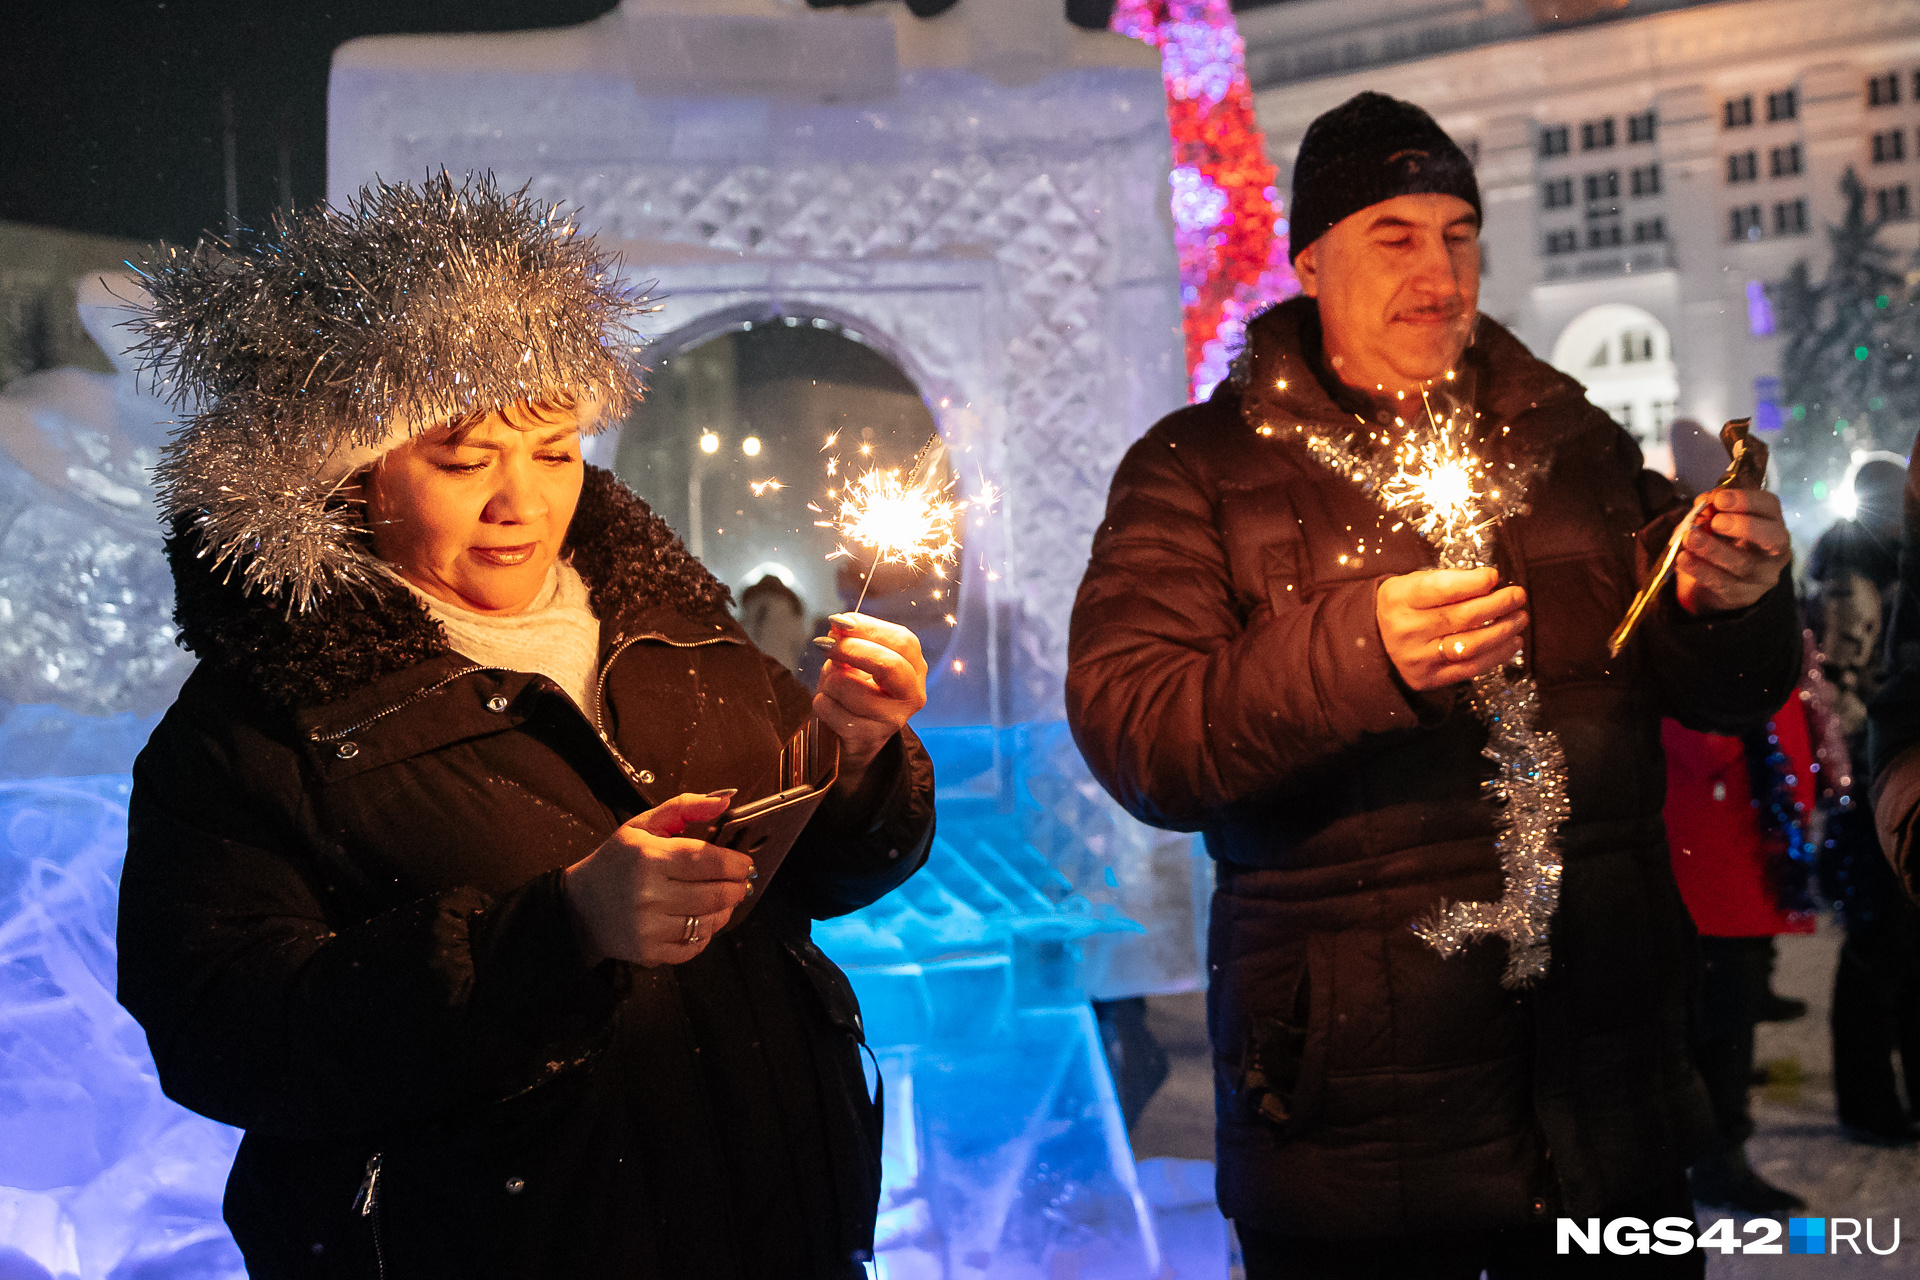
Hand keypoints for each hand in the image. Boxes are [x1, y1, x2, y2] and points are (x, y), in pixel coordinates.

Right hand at [563, 792, 752, 966]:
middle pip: (714, 894)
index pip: (707, 860)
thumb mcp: (643, 826)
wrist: (580, 907)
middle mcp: (648, 894)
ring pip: (708, 922)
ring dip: (726, 910)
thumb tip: (725, 800)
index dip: (735, 863)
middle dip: (737, 887)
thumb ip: (684, 807)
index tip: (743, 863)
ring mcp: (648, 927)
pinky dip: (707, 933)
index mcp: (648, 858)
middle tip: (740, 881)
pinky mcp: (649, 951)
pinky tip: (702, 919)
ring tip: (723, 899)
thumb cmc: (617, 862)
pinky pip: (694, 946)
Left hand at [813, 612, 927, 788]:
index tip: (839, 621)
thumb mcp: (857, 661)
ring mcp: (892, 720)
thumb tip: (838, 626)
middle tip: (825, 643)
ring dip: (829, 681)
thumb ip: (852, 641)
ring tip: (832, 688)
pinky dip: (821, 703)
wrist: (852, 739)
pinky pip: (831, 708)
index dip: (869, 627)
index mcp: (915, 669)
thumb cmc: (855, 691)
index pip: (902, 641)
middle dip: (851, 649)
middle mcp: (912, 695)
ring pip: (848, 686)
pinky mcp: (867, 738)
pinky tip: (830, 707)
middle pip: (888, 664)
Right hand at [1376, 567, 1529, 691]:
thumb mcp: (1413, 583)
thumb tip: (1491, 582)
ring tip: (1520, 618)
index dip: (1472, 583)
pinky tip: (1512, 642)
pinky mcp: (1429, 678)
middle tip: (1518, 595)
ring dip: (1503, 631)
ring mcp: (1417, 658)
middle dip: (1498, 604)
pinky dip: (1498, 655)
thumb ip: (1448, 581)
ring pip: (1470, 645)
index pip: (1440, 589)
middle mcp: (1406, 630)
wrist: (1376, 640)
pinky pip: (1471, 668)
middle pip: (1461, 617)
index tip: (1494, 576)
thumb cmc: (1405, 605)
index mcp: (1399, 599)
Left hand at [1674, 488, 1791, 614]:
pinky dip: (1701, 570)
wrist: (1709, 584)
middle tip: (1715, 522)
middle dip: (1745, 527)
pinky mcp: (1743, 596)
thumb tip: (1704, 501)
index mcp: (1772, 523)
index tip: (1719, 498)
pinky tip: (1684, 558)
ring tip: (1690, 538)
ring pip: (1744, 564)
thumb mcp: (1715, 520)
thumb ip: (1712, 509)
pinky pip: (1723, 583)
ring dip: (1714, 549)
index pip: (1770, 507)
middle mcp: (1775, 550)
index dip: (1747, 500)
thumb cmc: (1719, 542)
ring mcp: (1763, 576)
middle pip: (1773, 538)